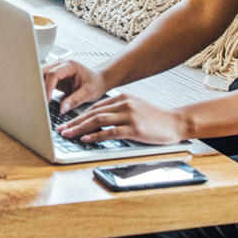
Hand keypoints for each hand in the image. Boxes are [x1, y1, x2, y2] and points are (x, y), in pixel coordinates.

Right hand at [42, 59, 106, 113]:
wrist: (98, 80)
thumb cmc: (95, 84)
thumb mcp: (88, 93)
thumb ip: (75, 100)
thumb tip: (62, 109)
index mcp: (70, 66)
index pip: (53, 74)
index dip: (47, 88)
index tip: (46, 100)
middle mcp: (61, 64)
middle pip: (43, 72)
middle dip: (38, 86)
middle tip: (37, 100)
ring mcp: (56, 68)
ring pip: (40, 74)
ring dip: (38, 86)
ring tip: (38, 99)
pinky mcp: (54, 75)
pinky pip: (43, 79)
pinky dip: (40, 88)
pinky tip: (40, 97)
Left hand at [55, 93, 190, 145]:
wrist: (176, 122)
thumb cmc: (155, 118)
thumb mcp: (135, 108)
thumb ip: (118, 111)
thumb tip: (98, 120)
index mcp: (122, 98)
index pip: (94, 107)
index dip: (78, 115)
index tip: (66, 122)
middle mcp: (124, 104)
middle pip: (92, 113)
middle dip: (74, 122)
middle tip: (61, 129)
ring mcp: (129, 115)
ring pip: (98, 120)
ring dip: (80, 128)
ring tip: (68, 134)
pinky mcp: (135, 128)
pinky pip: (110, 131)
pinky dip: (96, 135)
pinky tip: (86, 139)